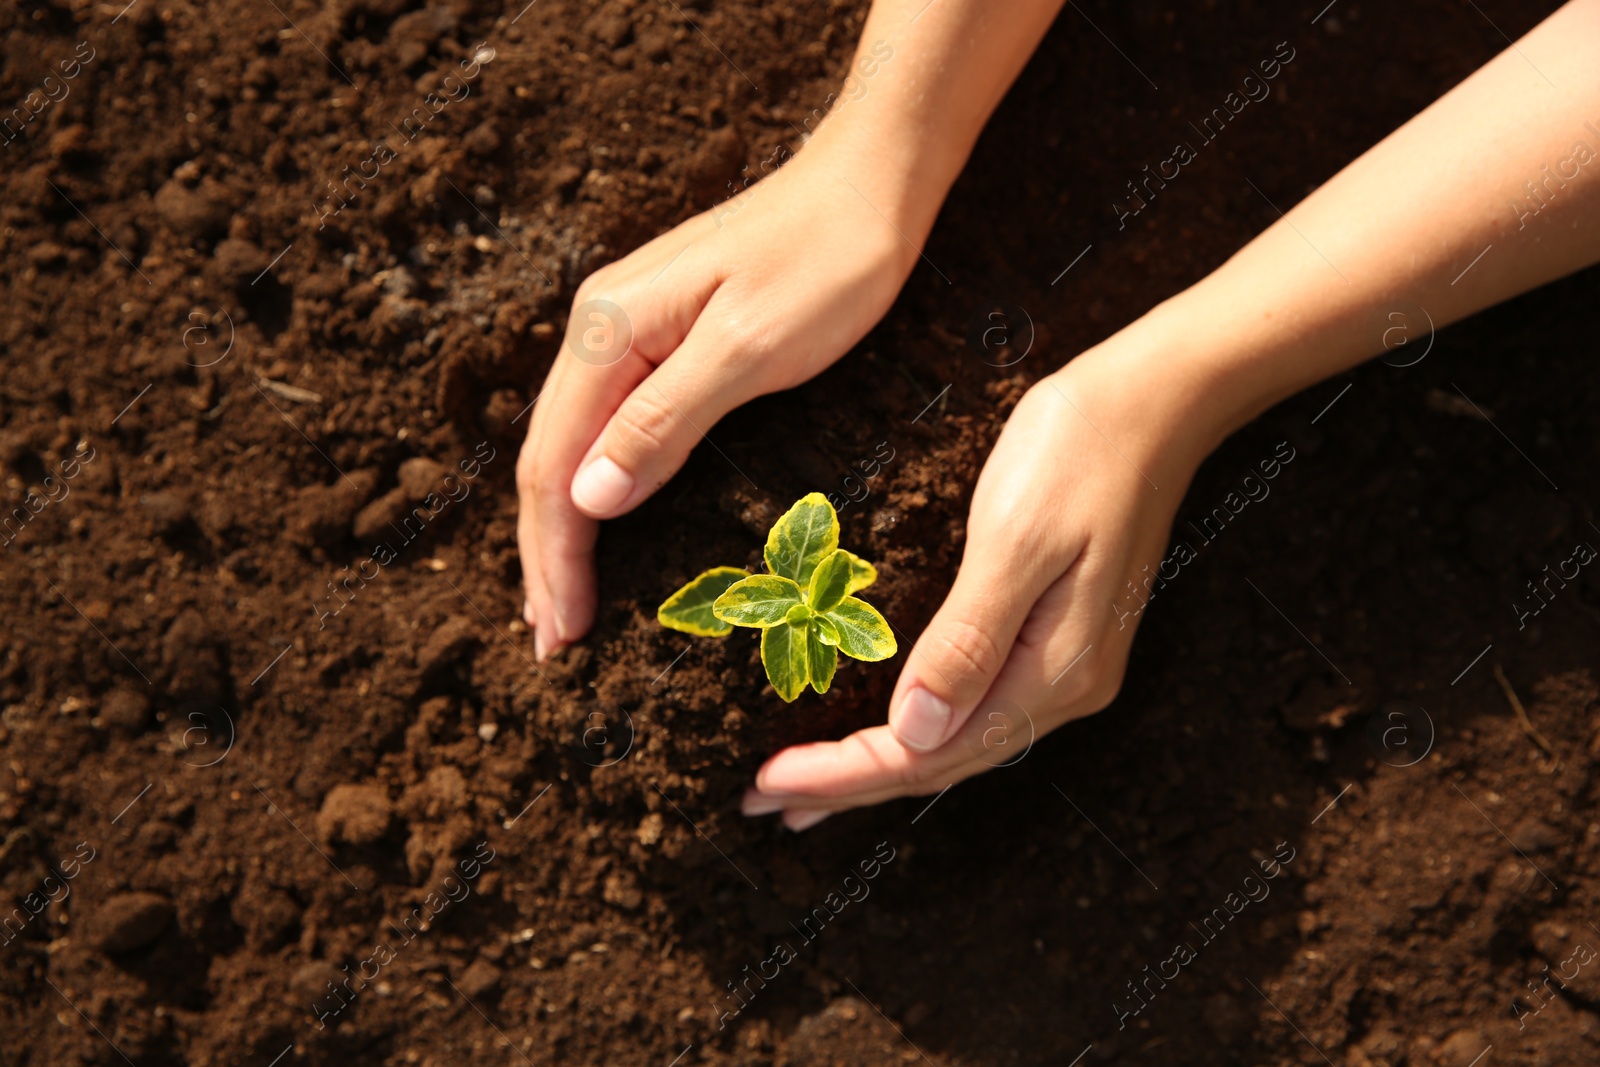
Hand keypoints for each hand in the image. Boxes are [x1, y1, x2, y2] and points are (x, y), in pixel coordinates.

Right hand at [515, 142, 932, 656]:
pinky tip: (601, 517)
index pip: (554, 464)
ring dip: (562, 525)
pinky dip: (597, 484)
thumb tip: (588, 499)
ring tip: (560, 599)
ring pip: (572, 443)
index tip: (562, 631)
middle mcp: (601, 327)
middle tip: (553, 640)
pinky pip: (607, 423)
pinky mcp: (662, 335)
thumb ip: (664, 421)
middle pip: (548, 458)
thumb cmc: (828, 261)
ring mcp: (628, 329)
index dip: (554, 555)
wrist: (871, 184)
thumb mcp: (751, 348)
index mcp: (610, 331)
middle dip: (546, 553)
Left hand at [742, 341, 1213, 828]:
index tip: (765, 784)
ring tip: (808, 788)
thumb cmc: (1078, 451)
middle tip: (761, 802)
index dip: (843, 774)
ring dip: (880, 767)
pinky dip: (918, 730)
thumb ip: (967, 639)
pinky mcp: (1058, 635)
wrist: (1155, 400)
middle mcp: (1065, 686)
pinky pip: (975, 707)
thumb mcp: (1015, 539)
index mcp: (1055, 671)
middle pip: (941, 762)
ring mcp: (1066, 664)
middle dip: (848, 785)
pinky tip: (891, 732)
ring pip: (957, 742)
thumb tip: (915, 732)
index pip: (928, 754)